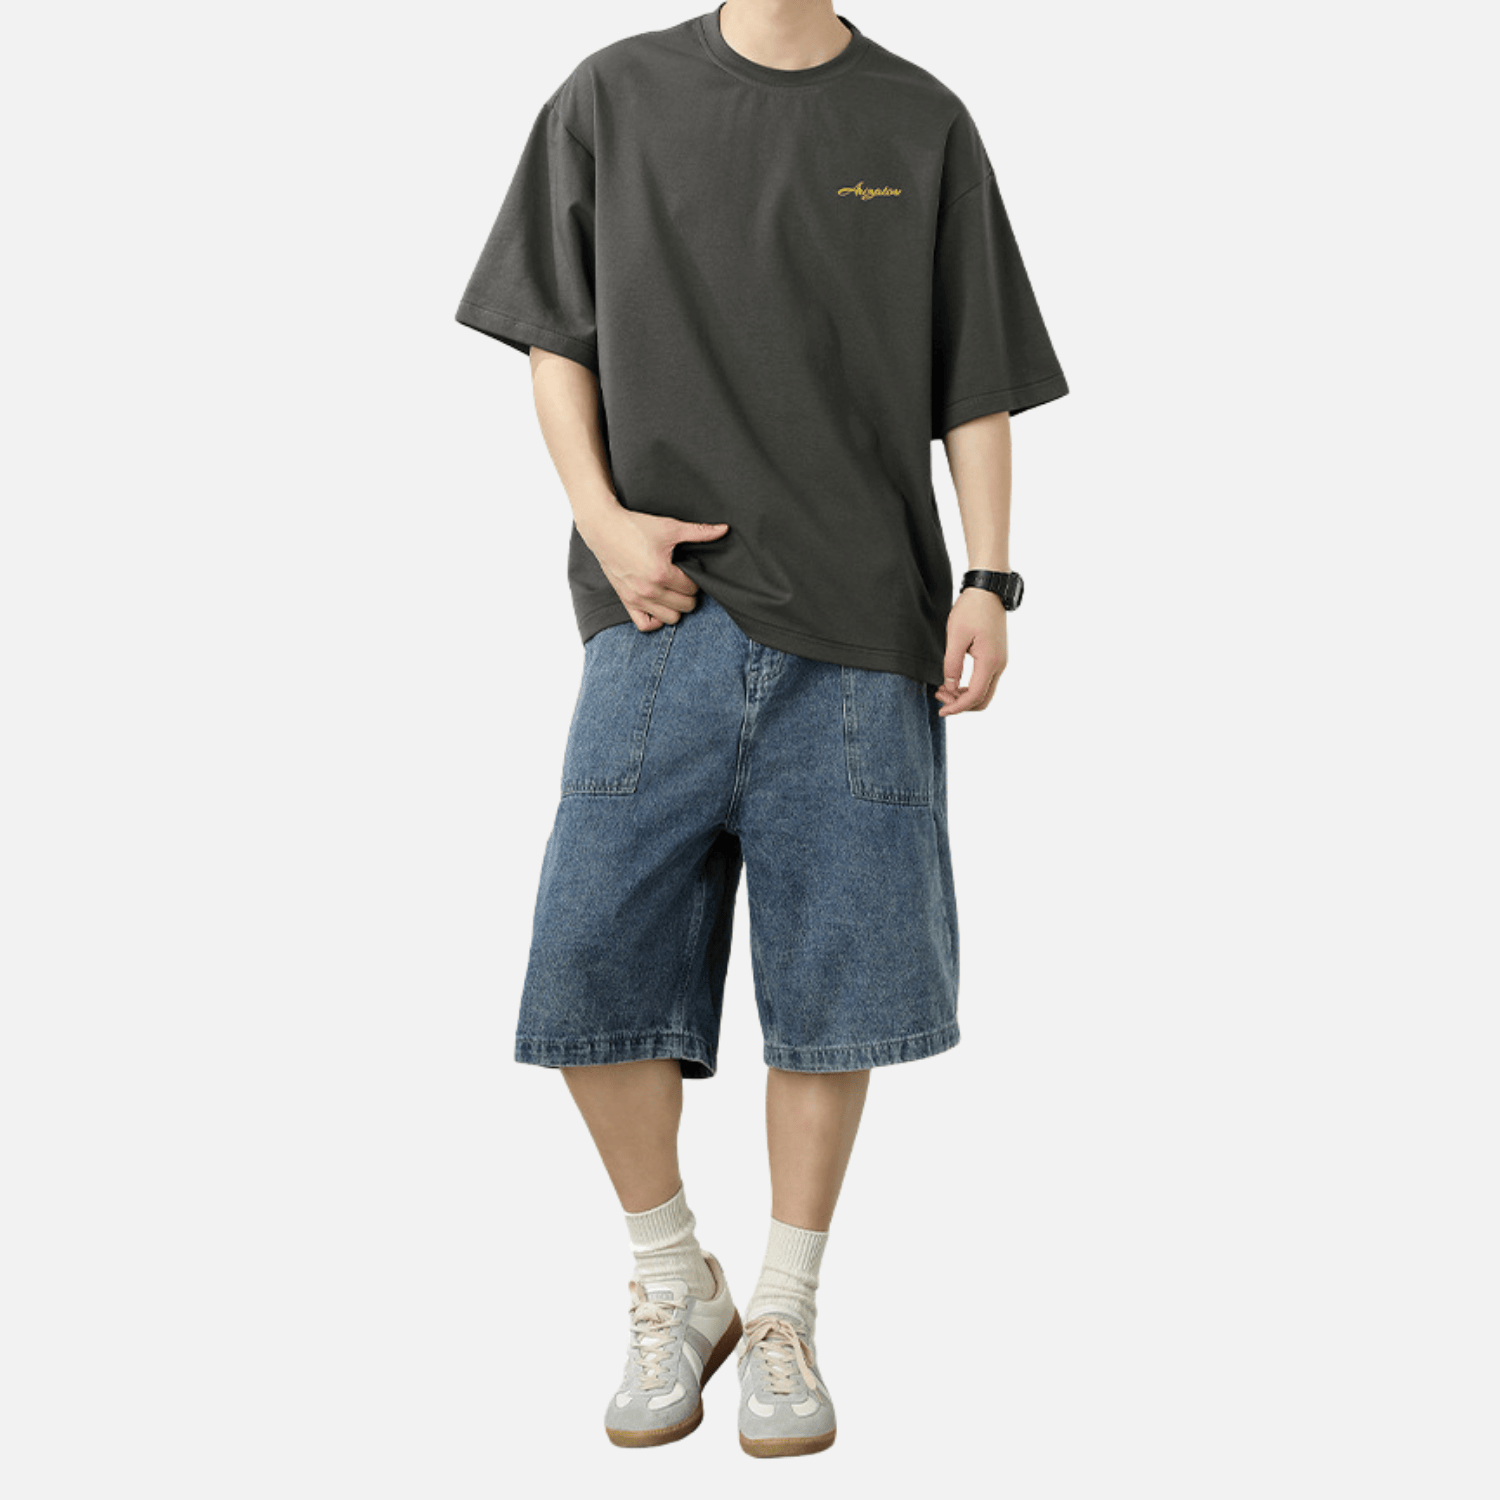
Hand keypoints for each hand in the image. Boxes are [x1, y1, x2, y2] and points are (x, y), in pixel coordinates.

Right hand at [578, 507, 729, 630]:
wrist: (604, 528)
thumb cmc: (636, 526)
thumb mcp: (670, 527)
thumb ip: (699, 532)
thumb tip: (724, 529)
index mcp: (662, 573)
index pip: (692, 589)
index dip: (695, 578)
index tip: (689, 569)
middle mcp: (649, 590)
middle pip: (686, 606)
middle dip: (689, 593)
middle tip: (684, 580)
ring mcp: (637, 598)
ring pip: (670, 619)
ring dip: (676, 607)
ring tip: (673, 591)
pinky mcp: (626, 601)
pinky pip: (645, 625)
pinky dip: (655, 619)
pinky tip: (659, 605)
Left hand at [935, 588, 1007, 714]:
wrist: (988, 590)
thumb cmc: (972, 609)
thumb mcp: (956, 636)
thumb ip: (952, 664)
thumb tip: (950, 687)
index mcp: (990, 661)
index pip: (974, 696)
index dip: (957, 707)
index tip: (941, 711)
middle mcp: (999, 665)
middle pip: (983, 699)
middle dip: (961, 705)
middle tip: (939, 698)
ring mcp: (1000, 661)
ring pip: (985, 691)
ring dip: (965, 696)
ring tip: (943, 689)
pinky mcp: (997, 656)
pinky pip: (985, 681)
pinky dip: (970, 687)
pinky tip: (954, 681)